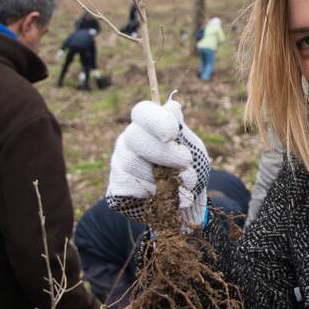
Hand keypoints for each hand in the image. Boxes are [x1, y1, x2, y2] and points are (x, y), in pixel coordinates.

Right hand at [107, 97, 208, 226]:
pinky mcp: (116, 187)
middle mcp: (128, 140)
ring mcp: (119, 163)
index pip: (142, 112)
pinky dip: (153, 194)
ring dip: (164, 176)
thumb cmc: (188, 168)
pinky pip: (130, 188)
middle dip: (165, 152)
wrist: (185, 202)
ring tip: (184, 183)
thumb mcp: (191, 147)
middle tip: (186, 162)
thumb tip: (173, 106)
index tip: (173, 134)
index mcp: (146, 124)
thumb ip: (181, 130)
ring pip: (134, 165)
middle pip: (136, 138)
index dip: (156, 121)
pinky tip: (165, 196)